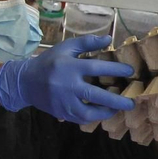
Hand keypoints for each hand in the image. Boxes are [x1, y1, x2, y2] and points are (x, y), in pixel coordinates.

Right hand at [0, 35, 135, 122]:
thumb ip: (87, 43)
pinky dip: (94, 116)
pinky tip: (102, 112)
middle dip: (116, 100)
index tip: (130, 71)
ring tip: (118, 108)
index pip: (97, 68)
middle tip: (131, 102)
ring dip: (106, 112)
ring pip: (89, 113)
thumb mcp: (66, 47)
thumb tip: (108, 39)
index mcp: (70, 67)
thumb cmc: (50, 62)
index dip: (115, 69)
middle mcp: (67, 85)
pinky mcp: (61, 112)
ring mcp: (63, 101)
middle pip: (96, 95)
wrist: (26, 81)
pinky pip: (81, 118)